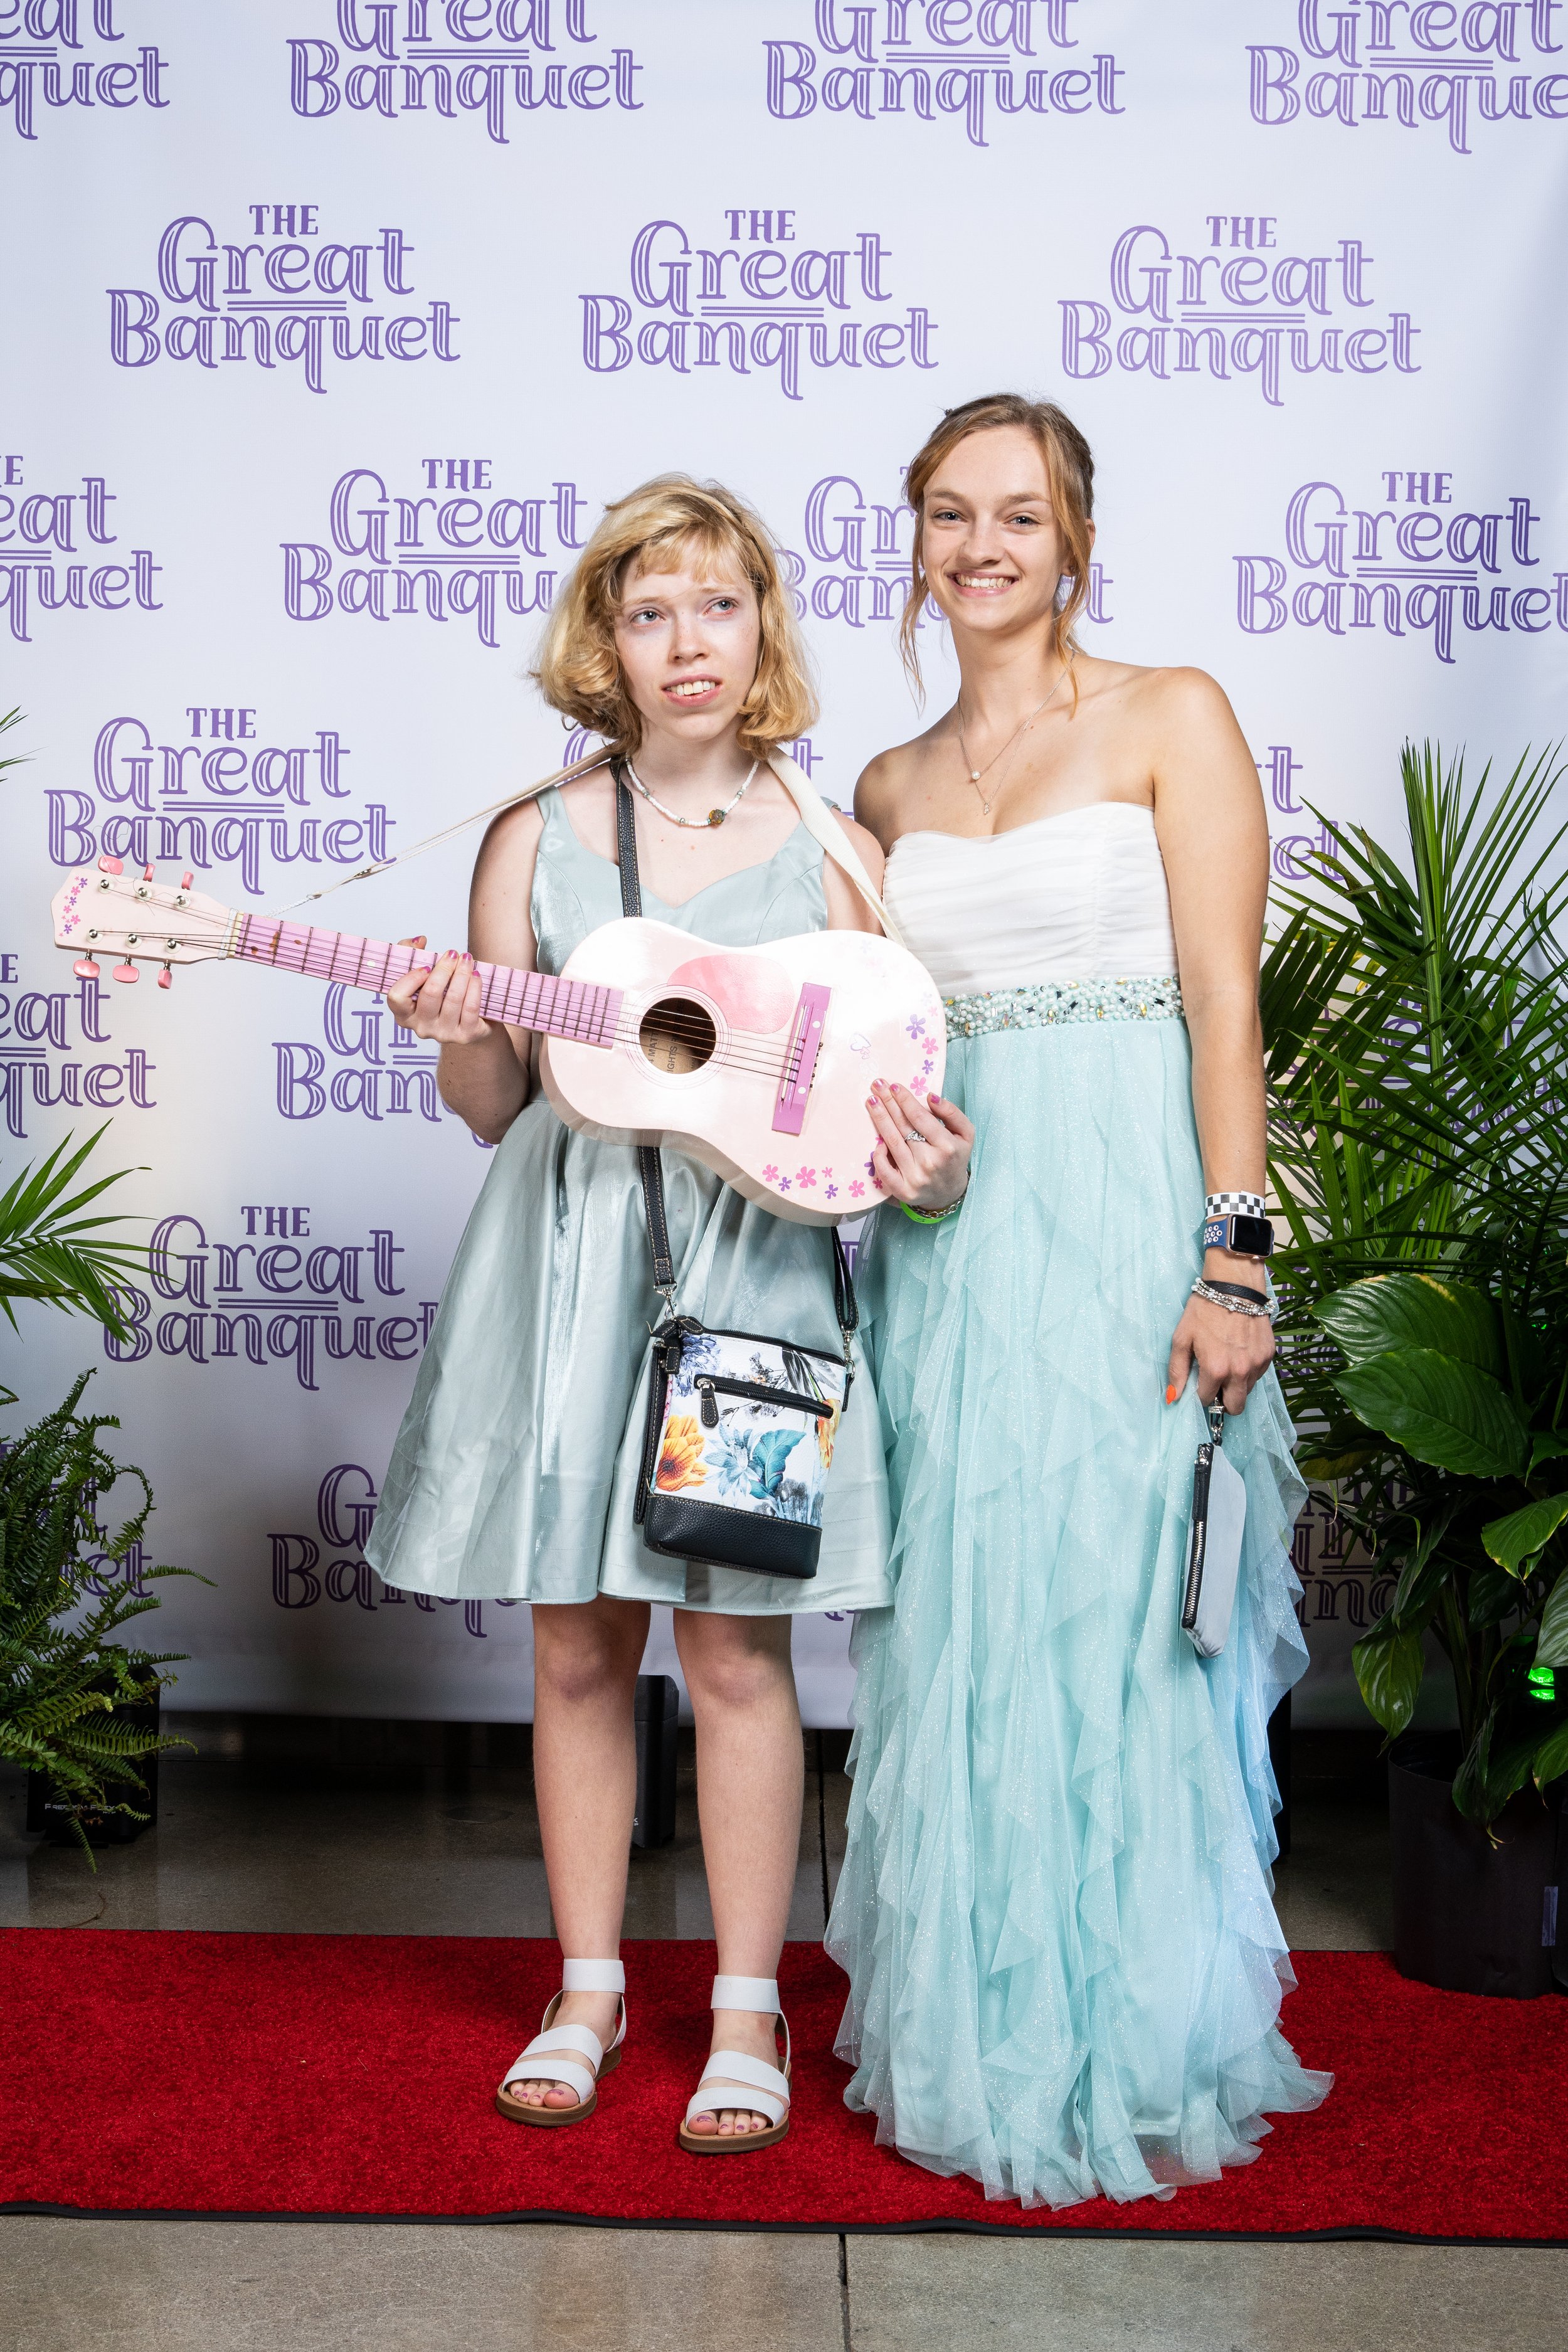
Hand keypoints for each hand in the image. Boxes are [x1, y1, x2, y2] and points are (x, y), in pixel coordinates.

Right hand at [383, 937, 492, 1045]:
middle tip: (453, 953)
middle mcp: (421, 1027)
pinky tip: (476, 975)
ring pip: (453, 999)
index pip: (397, 997)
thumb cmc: (440, 995)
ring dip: (462, 974)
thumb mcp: (420, 974)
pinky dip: (475, 987)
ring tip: (467, 959)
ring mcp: (443, 1033)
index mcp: (404, 1014)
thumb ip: (411, 952)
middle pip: (430, 994)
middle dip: (444, 969)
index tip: (425, 966)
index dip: (411, 979)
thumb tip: (419, 941)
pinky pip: (471, 1007)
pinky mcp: (465, 1035)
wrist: (469, 1023)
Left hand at [866, 1080, 973, 1209]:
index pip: (920, 1118)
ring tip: (871, 1102)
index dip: (905, 1100)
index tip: (894, 1086)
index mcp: (947, 1146)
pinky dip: (878, 1155)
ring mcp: (915, 1178)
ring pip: (892, 1143)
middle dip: (889, 1103)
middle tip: (877, 1085)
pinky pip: (884, 1170)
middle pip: (903, 1127)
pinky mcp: (903, 1191)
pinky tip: (876, 1140)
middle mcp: (930, 1162)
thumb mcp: (965, 1133)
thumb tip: (930, 1097)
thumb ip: (951, 1112)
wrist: (949, 1192)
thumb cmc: (955, 1157)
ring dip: (879, 1119)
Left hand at [1165, 1291, 1274, 1415]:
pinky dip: (1248, 1371)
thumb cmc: (1204, 1310)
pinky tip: (1239, 1353)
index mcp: (1216, 1369)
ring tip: (1227, 1362)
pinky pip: (1258, 1375)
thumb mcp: (1182, 1338)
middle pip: (1235, 1407)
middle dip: (1223, 1401)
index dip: (1200, 1393)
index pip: (1207, 1400)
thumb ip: (1177, 1371)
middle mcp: (1240, 1372)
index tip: (1199, 1382)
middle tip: (1215, 1384)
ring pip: (1247, 1391)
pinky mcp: (1269, 1355)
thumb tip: (1173, 1397)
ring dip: (1236, 1385)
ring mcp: (1257, 1364)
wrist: (1234, 1286)